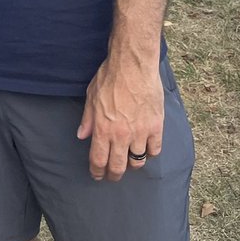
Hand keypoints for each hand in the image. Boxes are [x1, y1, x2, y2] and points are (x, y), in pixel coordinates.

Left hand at [77, 55, 163, 180]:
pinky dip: (150, 152)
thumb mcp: (91, 96)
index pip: (99, 160)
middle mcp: (121, 135)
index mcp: (103, 129)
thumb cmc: (110, 76)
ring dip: (132, 165)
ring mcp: (140, 132)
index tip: (97, 175)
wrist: (133, 65)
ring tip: (130, 162)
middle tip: (112, 175)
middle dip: (114, 175)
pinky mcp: (156, 126)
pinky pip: (155, 150)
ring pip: (138, 162)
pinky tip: (146, 149)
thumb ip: (88, 119)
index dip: (97, 171)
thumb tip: (82, 135)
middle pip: (118, 166)